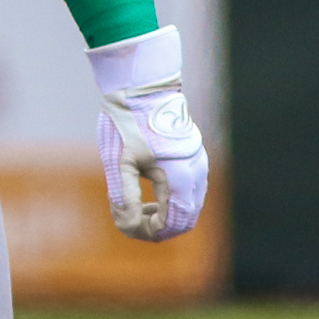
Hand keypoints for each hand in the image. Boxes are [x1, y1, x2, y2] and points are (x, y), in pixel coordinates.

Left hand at [87, 25, 207, 241]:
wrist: (141, 86)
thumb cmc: (127, 121)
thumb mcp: (120, 161)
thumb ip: (125, 195)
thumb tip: (129, 224)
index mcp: (179, 178)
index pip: (172, 225)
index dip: (147, 231)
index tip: (124, 221)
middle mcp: (196, 174)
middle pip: (184, 221)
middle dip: (156, 227)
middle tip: (127, 216)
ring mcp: (199, 165)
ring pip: (189, 208)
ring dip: (165, 214)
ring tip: (134, 203)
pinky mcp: (194, 158)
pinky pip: (189, 192)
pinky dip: (171, 201)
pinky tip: (147, 190)